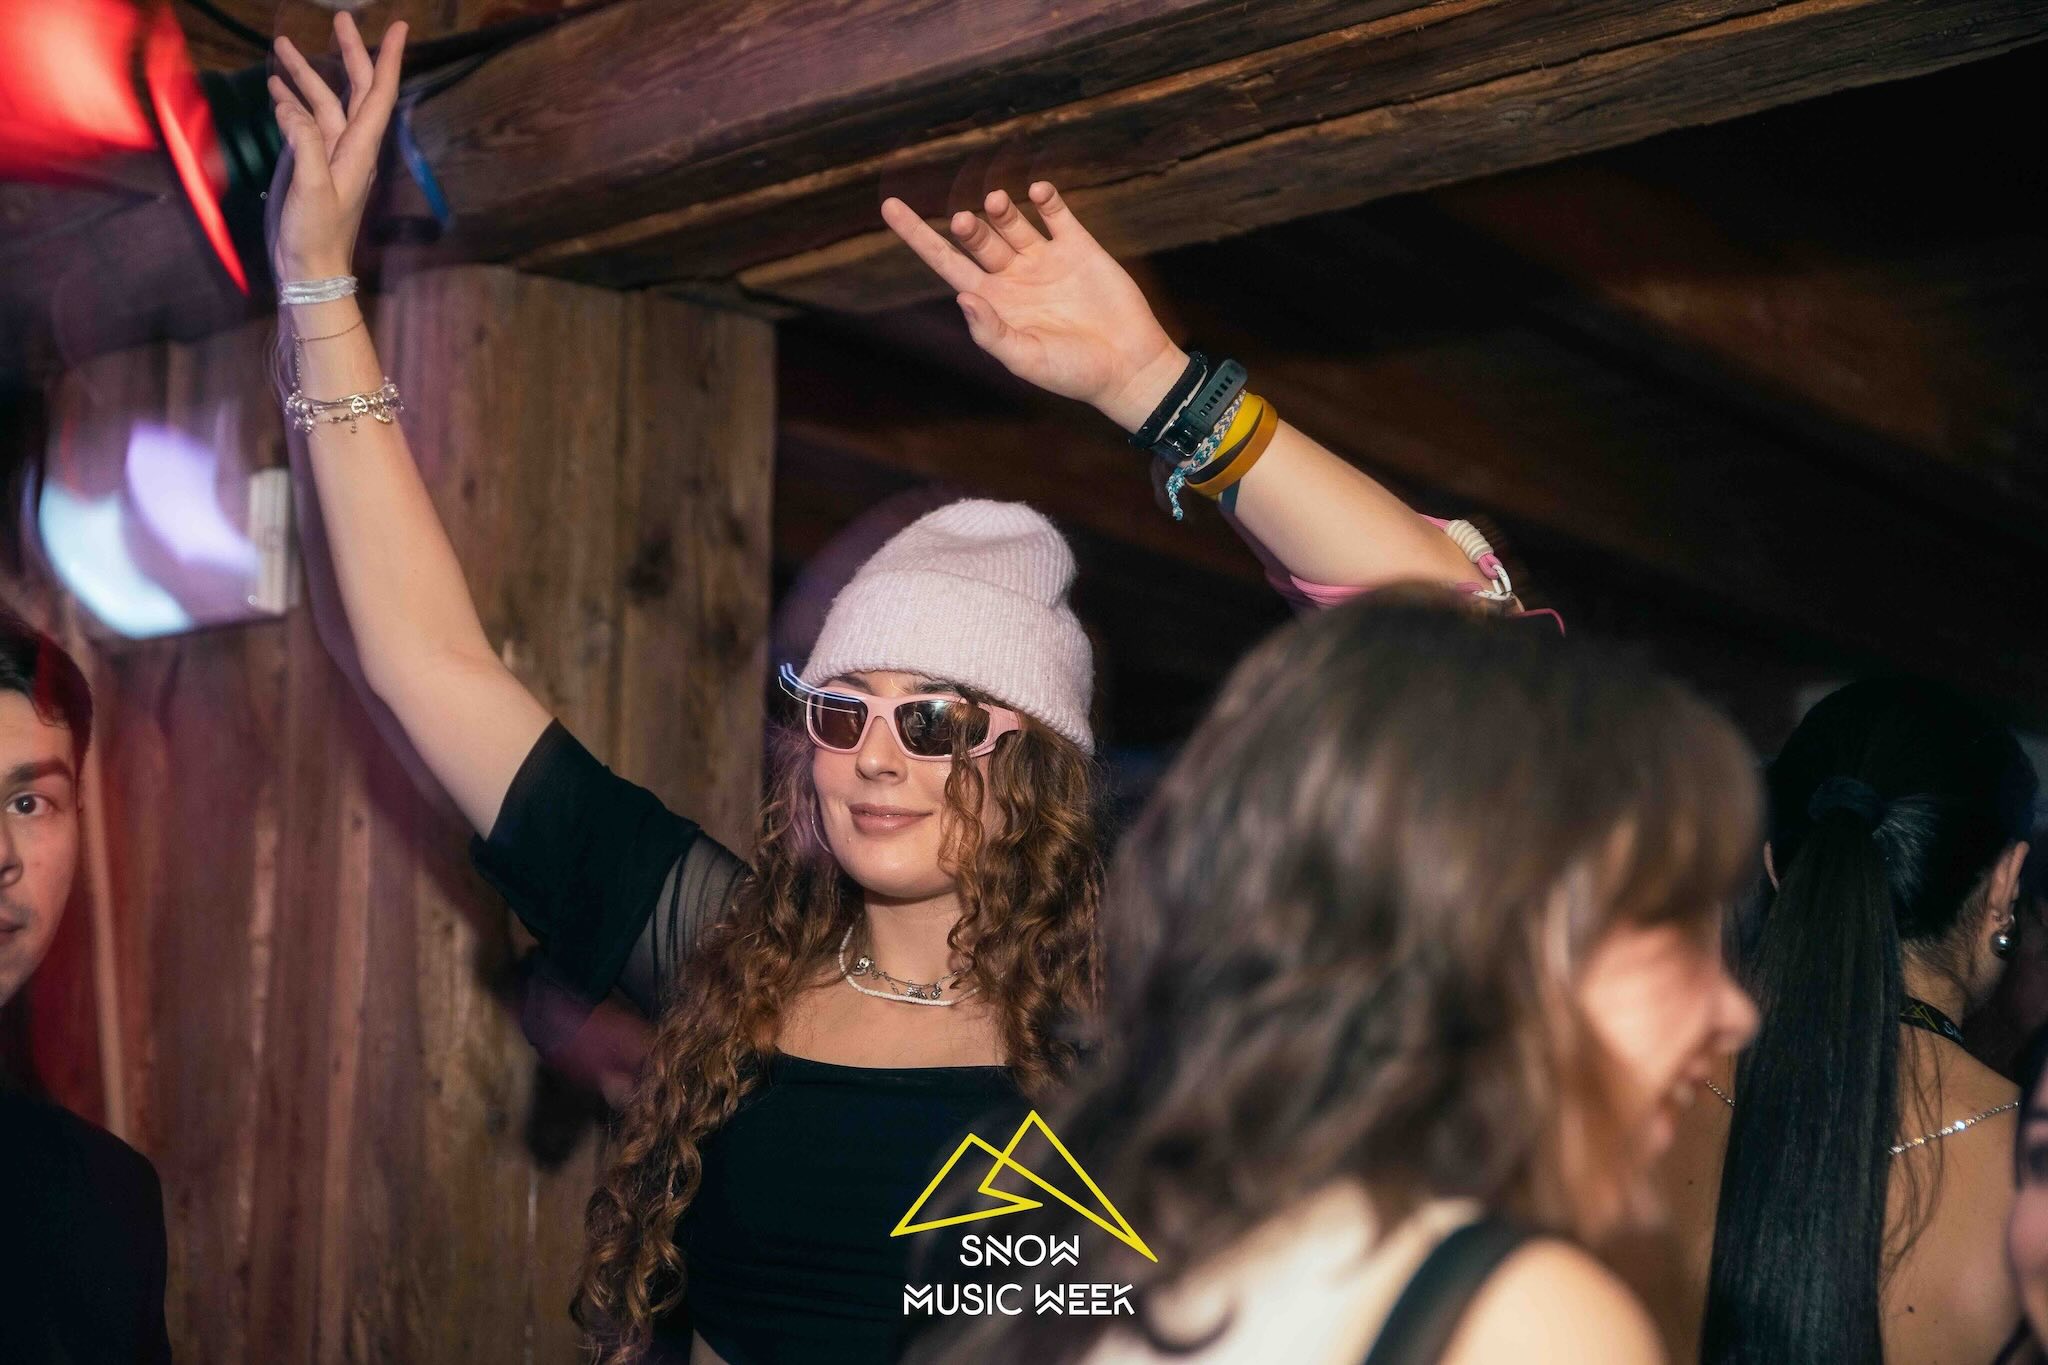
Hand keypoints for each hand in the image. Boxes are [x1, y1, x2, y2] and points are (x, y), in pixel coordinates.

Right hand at [268, 13, 407, 281]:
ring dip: (305, 75)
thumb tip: (290, 104)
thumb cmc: (316, 235)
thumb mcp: (311, 187)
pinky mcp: (308, 164)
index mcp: (359, 149)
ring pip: (322, 104)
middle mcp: (349, 146)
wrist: (308, 270)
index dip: (389, 60)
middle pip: (353, 90)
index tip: (400, 27)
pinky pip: (303, 123)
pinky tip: (276, 87)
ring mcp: (328, 155)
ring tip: (281, 46)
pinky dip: (291, 101)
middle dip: (348, 54)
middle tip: (341, 18)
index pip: (379, 94)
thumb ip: (304, 142)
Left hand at [881, 184, 1184, 431]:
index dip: (917, 235)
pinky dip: (1046, 199)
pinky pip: (1056, 215)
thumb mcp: (1025, 359)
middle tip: (967, 222)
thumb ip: (992, 331)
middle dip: (969, 227)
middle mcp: (1014, 277)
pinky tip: (1037, 192)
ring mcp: (1046, 260)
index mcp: (994, 303)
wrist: (1128, 367)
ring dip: (1001, 209)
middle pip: (979, 239)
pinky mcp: (1079, 248)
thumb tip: (963, 296)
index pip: (945, 262)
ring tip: (997, 202)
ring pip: (1012, 222)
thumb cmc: (1073, 373)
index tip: (888, 207)